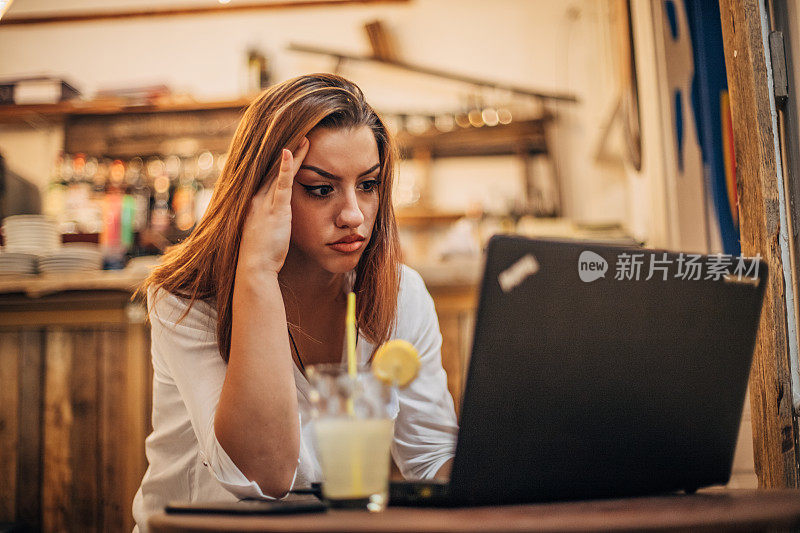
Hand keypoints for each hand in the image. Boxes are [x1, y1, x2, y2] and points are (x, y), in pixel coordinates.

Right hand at [238, 138, 309, 275]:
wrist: (254, 268)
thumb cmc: (261, 256)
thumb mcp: (264, 234)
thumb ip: (270, 222)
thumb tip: (276, 221)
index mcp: (255, 204)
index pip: (269, 177)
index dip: (279, 163)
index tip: (289, 148)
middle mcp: (257, 199)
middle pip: (273, 170)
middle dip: (286, 152)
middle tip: (298, 133)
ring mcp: (265, 203)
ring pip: (279, 172)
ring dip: (292, 154)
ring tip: (305, 138)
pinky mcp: (275, 210)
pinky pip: (281, 185)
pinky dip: (286, 168)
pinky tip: (291, 152)